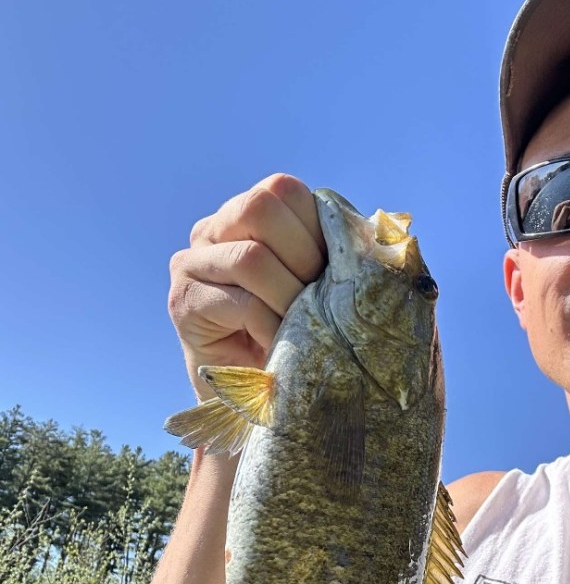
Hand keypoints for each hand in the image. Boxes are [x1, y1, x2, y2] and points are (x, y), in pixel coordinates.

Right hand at [168, 174, 326, 399]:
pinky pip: (242, 303)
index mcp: (246, 214)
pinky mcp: (183, 303)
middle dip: (301, 255)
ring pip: (251, 257)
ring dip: (289, 297)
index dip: (316, 227)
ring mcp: (190, 264)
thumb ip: (330, 249)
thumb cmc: (296, 334)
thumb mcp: (318, 282)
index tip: (330, 271)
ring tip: (300, 326)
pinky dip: (273, 327)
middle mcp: (212, 230)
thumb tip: (373, 232)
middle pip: (259, 207)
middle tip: (315, 298)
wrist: (258, 393)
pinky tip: (280, 345)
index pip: (282, 189)